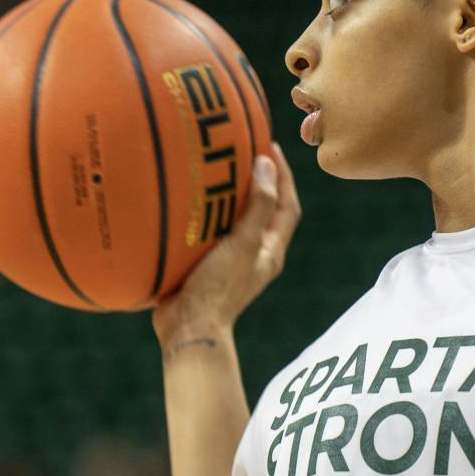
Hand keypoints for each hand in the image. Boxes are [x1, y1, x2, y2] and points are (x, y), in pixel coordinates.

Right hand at [152, 142, 300, 345]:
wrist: (188, 329)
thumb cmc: (219, 289)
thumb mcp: (243, 243)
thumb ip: (259, 206)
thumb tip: (267, 165)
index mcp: (270, 250)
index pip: (288, 205)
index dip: (284, 175)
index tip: (270, 146)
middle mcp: (254, 254)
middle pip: (264, 209)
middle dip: (258, 179)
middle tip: (242, 150)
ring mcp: (230, 260)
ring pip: (235, 219)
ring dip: (229, 194)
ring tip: (214, 167)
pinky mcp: (206, 264)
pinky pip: (209, 230)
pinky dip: (203, 211)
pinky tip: (186, 198)